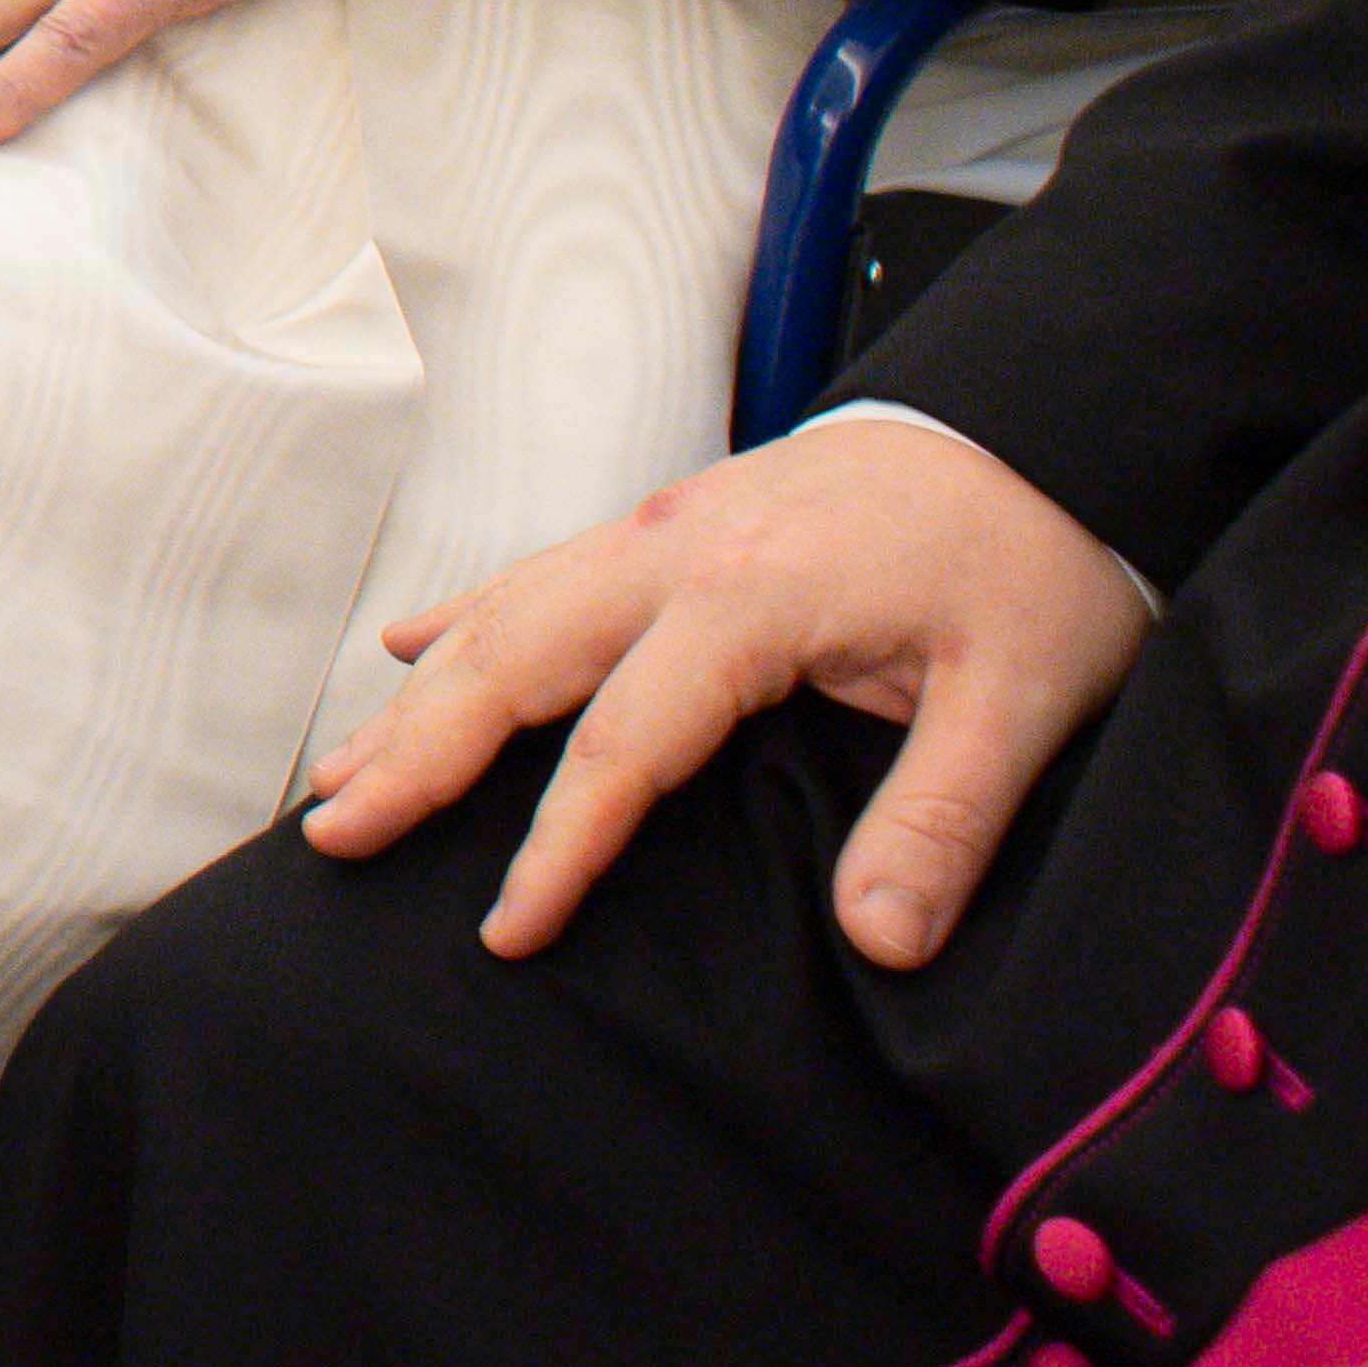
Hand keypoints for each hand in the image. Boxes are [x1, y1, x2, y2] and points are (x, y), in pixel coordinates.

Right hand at [299, 408, 1153, 968]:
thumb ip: (942, 821)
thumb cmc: (1029, 561)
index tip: (506, 930)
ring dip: (416, 697)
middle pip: (511, 660)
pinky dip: (462, 616)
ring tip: (338, 772)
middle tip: (329, 832)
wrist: (1038, 427)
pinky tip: (406, 648)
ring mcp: (660, 528)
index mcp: (748, 595)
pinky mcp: (671, 524)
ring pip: (504, 614)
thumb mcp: (1021, 700)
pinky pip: (538, 574)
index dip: (557, 845)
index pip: (622, 743)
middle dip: (413, 752)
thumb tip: (877, 940)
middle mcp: (674, 551)